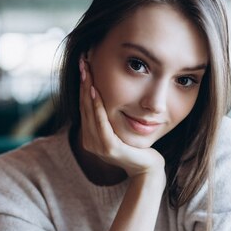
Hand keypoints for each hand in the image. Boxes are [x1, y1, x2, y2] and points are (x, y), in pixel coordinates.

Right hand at [79, 58, 165, 180]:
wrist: (147, 169)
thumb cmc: (137, 148)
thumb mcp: (120, 130)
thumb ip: (111, 118)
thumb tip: (107, 96)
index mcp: (90, 137)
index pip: (84, 106)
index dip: (83, 85)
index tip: (84, 65)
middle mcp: (90, 142)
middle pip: (84, 106)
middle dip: (83, 82)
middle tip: (82, 61)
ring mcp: (97, 146)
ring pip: (89, 112)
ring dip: (87, 89)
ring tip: (86, 71)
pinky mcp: (108, 148)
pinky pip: (100, 122)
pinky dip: (97, 106)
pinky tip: (96, 91)